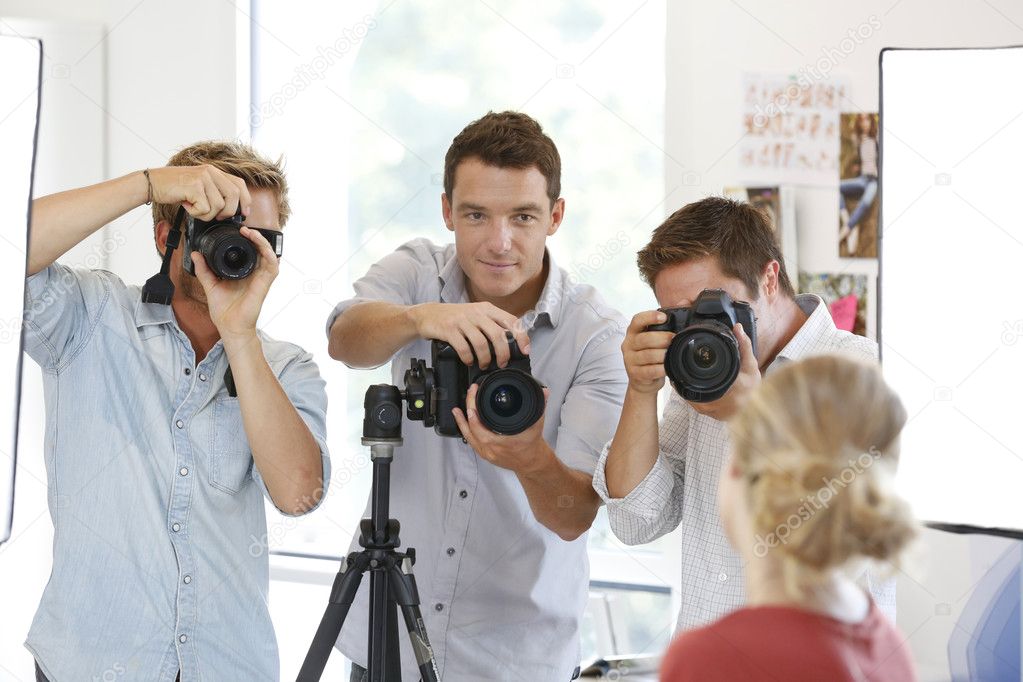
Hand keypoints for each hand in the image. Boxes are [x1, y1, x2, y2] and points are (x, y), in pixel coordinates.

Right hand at [147, 164, 251, 221]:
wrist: (151, 183)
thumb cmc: (174, 187)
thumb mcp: (198, 184)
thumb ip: (214, 190)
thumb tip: (231, 208)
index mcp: (214, 171)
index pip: (239, 184)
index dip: (246, 200)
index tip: (244, 213)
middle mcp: (210, 172)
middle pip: (233, 195)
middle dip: (228, 212)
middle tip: (217, 216)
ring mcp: (202, 178)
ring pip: (219, 205)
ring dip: (207, 214)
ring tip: (193, 208)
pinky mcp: (194, 186)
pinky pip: (205, 209)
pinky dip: (196, 213)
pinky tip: (186, 205)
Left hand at [191, 227, 278, 340]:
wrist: (230, 326)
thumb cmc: (225, 311)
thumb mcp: (210, 285)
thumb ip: (204, 270)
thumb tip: (196, 255)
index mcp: (243, 273)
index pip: (249, 252)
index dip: (247, 240)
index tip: (237, 231)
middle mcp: (254, 274)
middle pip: (260, 250)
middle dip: (255, 236)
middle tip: (243, 229)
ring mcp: (261, 278)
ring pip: (268, 254)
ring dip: (262, 241)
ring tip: (250, 233)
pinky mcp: (265, 284)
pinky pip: (272, 266)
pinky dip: (268, 254)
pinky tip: (261, 247)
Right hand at [408, 301, 530, 367]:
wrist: (427, 314)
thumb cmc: (455, 317)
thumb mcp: (476, 315)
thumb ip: (492, 324)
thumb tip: (512, 342)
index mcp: (487, 309)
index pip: (511, 321)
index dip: (521, 336)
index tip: (525, 351)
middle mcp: (476, 313)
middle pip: (498, 335)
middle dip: (503, 353)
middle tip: (502, 363)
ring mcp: (462, 321)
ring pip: (482, 343)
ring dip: (485, 359)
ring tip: (484, 365)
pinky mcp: (449, 330)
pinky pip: (464, 348)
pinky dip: (469, 358)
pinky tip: (469, 361)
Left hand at [451, 383, 551, 474]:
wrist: (532, 463)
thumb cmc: (532, 447)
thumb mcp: (537, 425)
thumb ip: (541, 406)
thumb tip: (544, 392)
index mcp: (500, 443)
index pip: (479, 426)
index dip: (473, 411)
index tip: (474, 397)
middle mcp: (490, 449)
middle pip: (471, 429)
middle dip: (467, 411)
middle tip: (469, 395)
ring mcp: (487, 453)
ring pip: (468, 437)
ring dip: (461, 423)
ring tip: (456, 411)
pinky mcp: (486, 454)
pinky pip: (472, 442)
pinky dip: (466, 431)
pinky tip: (463, 423)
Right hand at [622, 310, 674, 394]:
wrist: (642, 382)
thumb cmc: (651, 356)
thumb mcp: (656, 339)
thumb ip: (669, 322)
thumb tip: (684, 302)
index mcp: (633, 332)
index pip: (637, 320)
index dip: (650, 317)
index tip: (664, 317)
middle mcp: (628, 344)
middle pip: (644, 339)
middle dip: (662, 338)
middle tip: (674, 340)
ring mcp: (630, 359)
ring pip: (648, 355)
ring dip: (663, 355)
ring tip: (671, 354)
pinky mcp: (634, 374)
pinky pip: (649, 370)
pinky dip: (661, 369)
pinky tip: (667, 367)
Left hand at [687, 323, 759, 420]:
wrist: (761, 407)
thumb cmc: (754, 386)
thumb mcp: (751, 364)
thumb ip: (744, 346)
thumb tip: (738, 328)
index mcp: (733, 388)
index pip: (705, 382)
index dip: (691, 376)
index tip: (684, 368)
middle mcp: (726, 403)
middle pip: (696, 391)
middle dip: (688, 382)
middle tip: (681, 372)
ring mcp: (719, 412)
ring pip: (695, 401)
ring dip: (689, 391)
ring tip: (684, 380)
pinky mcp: (716, 417)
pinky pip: (699, 408)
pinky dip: (694, 399)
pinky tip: (692, 391)